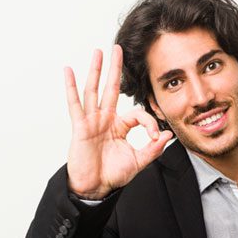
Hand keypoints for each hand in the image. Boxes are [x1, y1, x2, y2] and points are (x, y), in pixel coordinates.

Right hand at [64, 45, 172, 198]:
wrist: (95, 188)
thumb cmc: (112, 175)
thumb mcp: (138, 161)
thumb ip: (153, 149)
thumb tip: (168, 135)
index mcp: (119, 127)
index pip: (137, 114)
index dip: (150, 123)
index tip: (156, 137)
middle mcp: (105, 120)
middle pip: (111, 89)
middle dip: (115, 69)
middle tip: (118, 49)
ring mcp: (92, 121)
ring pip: (94, 91)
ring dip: (96, 71)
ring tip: (99, 52)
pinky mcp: (81, 127)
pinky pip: (75, 104)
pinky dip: (71, 87)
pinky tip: (69, 71)